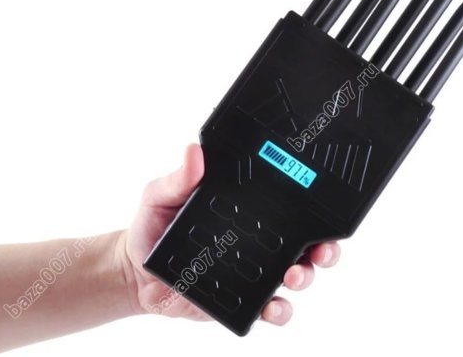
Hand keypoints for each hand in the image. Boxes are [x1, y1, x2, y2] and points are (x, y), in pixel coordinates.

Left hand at [120, 144, 340, 325]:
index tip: (322, 200)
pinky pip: (270, 309)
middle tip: (321, 250)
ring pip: (296, 276)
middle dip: (325, 249)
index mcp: (247, 211)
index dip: (312, 205)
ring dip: (305, 277)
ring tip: (293, 275)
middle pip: (305, 244)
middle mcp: (258, 241)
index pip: (287, 206)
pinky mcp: (242, 301)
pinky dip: (280, 311)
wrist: (136, 270)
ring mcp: (253, 273)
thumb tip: (193, 150)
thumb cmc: (154, 226)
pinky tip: (273, 307)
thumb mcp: (162, 194)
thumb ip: (179, 177)